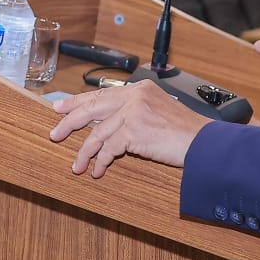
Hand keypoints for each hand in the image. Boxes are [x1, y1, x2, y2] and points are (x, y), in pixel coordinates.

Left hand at [48, 81, 206, 178]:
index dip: (77, 102)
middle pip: (92, 108)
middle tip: (55, 134)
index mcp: (139, 88)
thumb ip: (132, 112)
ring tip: (77, 165)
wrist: (204, 144)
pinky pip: (109, 148)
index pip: (101, 93)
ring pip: (98, 133)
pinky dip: (100, 162)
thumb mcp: (157, 112)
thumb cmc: (185, 132)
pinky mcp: (134, 131)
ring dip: (85, 152)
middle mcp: (134, 96)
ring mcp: (133, 112)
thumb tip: (104, 127)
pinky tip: (97, 171)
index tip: (60, 108)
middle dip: (69, 122)